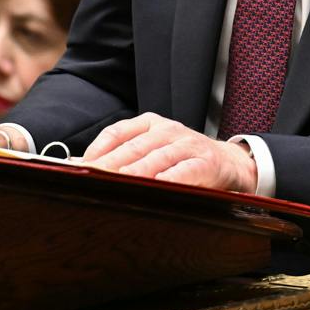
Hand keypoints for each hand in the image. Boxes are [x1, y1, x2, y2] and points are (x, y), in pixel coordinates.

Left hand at [83, 113, 258, 190]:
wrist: (229, 162)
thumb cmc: (182, 159)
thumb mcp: (154, 148)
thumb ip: (123, 154)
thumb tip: (81, 166)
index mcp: (151, 124)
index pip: (118, 132)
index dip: (98, 149)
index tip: (80, 166)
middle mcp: (168, 130)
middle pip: (134, 146)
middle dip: (111, 163)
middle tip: (92, 177)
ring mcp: (187, 145)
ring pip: (157, 157)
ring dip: (137, 169)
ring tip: (120, 179)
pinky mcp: (205, 162)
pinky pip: (186, 170)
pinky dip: (172, 178)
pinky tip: (159, 185)